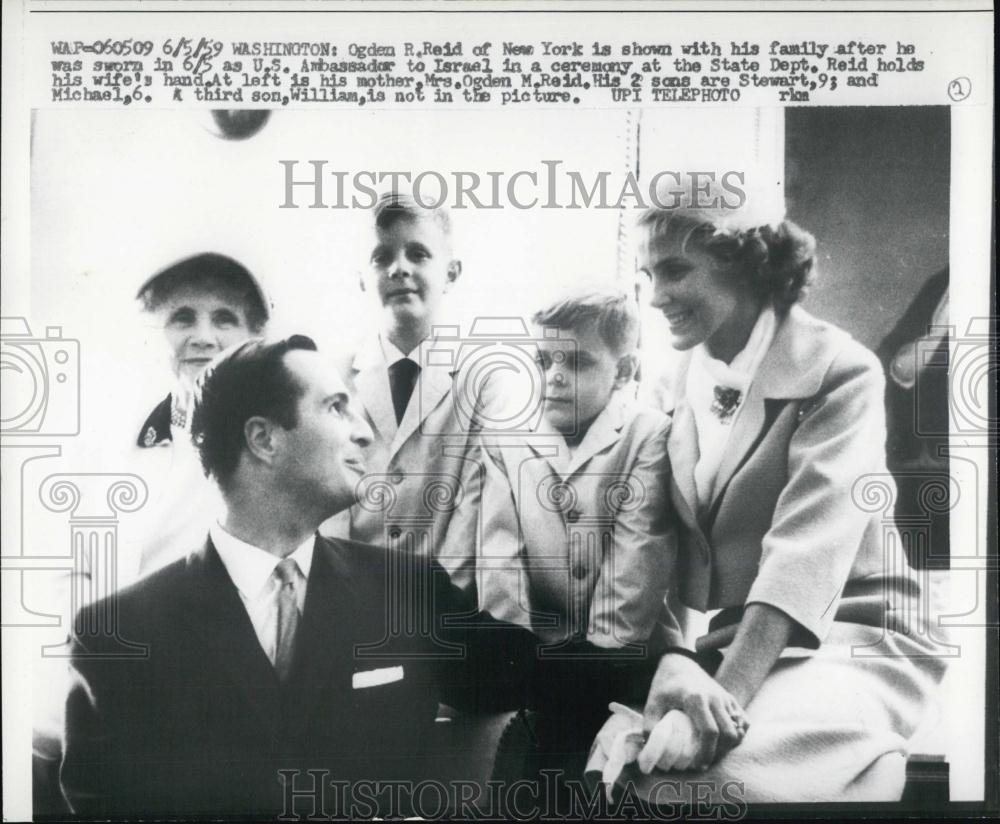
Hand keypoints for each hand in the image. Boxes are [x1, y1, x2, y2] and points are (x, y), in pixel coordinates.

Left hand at [640, 653, 748, 770]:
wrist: (680, 662)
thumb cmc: (665, 684)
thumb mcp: (652, 703)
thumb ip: (650, 726)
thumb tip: (651, 749)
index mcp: (696, 699)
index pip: (710, 731)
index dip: (707, 752)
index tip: (699, 765)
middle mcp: (715, 698)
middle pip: (729, 733)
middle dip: (719, 752)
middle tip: (705, 760)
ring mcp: (725, 697)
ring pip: (739, 729)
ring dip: (729, 744)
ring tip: (713, 751)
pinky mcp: (731, 698)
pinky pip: (744, 721)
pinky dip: (738, 733)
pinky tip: (724, 739)